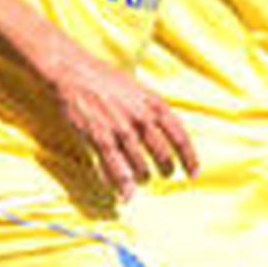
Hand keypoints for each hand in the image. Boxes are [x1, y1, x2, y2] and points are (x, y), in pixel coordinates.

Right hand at [45, 39, 196, 200]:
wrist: (74, 71)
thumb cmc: (105, 80)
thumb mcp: (138, 89)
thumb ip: (152, 110)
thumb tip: (164, 132)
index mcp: (155, 104)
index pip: (181, 137)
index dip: (190, 159)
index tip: (193, 173)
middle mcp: (142, 118)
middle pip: (163, 156)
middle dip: (165, 170)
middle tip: (163, 175)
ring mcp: (122, 129)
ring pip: (141, 166)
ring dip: (142, 178)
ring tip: (140, 181)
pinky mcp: (101, 137)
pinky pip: (116, 168)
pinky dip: (122, 185)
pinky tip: (125, 195)